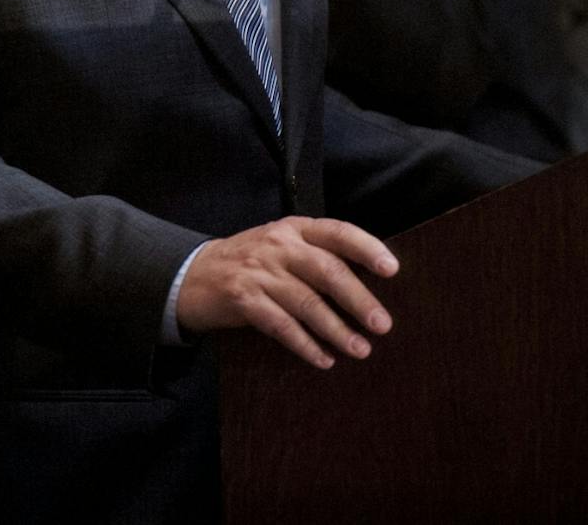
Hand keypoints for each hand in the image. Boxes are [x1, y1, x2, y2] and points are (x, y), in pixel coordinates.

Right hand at [174, 215, 397, 368]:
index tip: (392, 269)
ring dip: (336, 329)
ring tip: (360, 349)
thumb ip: (316, 255)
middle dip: (358, 299)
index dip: (366, 248)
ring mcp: (258, 272)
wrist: (195, 274)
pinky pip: (281, 325)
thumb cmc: (251, 262)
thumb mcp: (281, 245)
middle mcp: (278, 246)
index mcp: (294, 228)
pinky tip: (323, 359)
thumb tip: (370, 285)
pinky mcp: (243, 299)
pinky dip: (305, 344)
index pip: (337, 232)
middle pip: (326, 270)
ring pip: (306, 302)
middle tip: (382, 325)